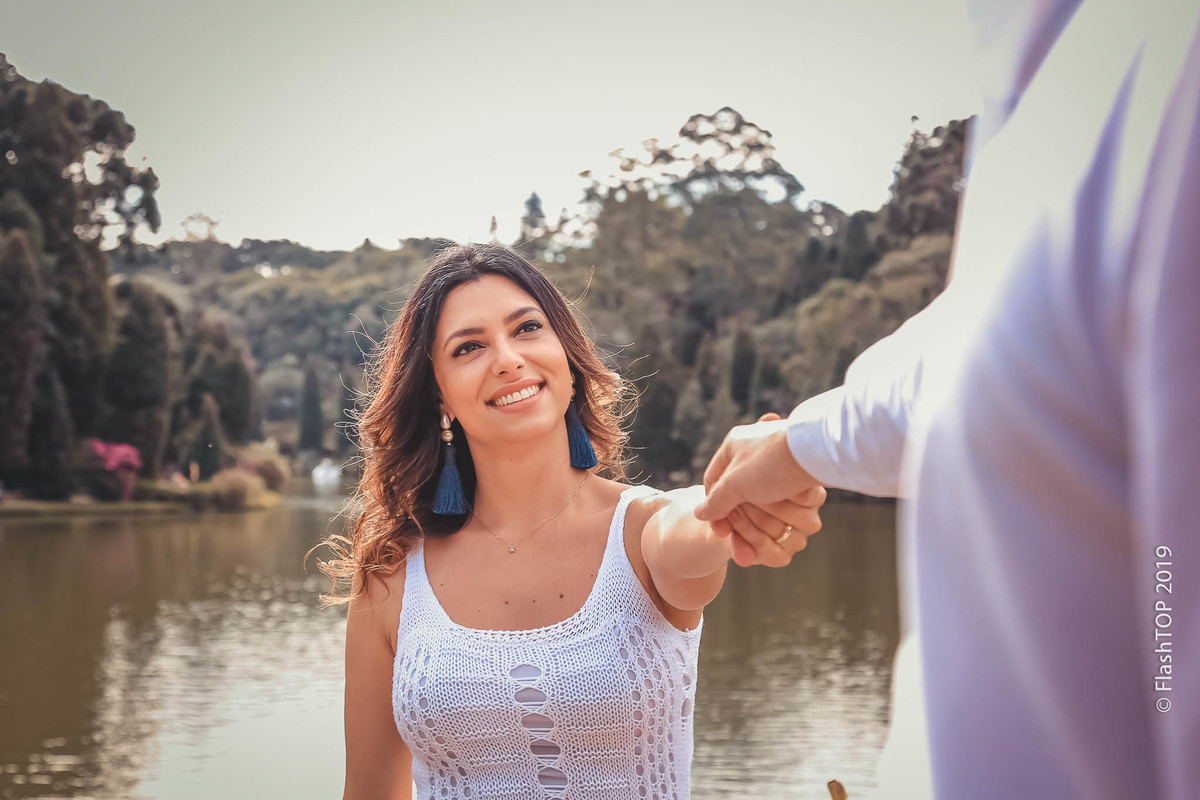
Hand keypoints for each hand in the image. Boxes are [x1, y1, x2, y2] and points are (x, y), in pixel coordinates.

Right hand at [696, 412, 825, 565]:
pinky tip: (788, 526)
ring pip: (765, 497)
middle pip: (740, 493)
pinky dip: (788, 511)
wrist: (819, 452)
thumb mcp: (736, 485)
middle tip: (741, 540)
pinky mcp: (801, 471)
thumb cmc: (771, 463)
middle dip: (742, 519)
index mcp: (734, 447)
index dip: (715, 508)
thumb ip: (716, 501)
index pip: (714, 481)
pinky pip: (789, 496)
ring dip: (765, 519)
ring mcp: (780, 461)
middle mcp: (756, 451)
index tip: (721, 531)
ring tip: (768, 536)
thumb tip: (700, 514)